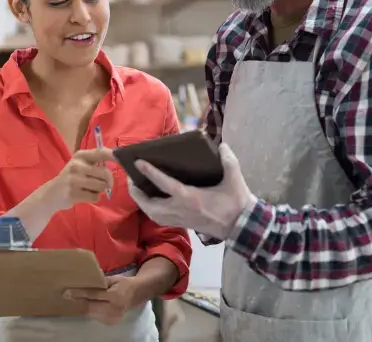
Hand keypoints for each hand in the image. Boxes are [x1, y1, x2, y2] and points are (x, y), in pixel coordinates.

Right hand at [45, 148, 115, 211]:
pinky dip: (94, 198)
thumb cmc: (71, 178)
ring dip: (100, 190)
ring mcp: (74, 180)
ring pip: (101, 186)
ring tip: (91, 189)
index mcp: (80, 156)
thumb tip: (118, 160)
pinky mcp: (73, 194)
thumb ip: (97, 162)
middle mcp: (77, 165)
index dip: (114, 156)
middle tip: (104, 183)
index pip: (101, 153)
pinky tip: (84, 195)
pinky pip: (95, 197)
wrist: (51, 194)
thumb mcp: (81, 165)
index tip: (122, 159)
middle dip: (108, 180)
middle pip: (105, 173)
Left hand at [64, 275, 138, 324]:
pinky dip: (88, 310)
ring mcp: (113, 318)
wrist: (137, 295)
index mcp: (115, 296)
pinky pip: (95, 316)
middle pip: (90, 306)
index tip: (66, 292)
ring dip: (81, 306)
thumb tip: (84, 279)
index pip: (93, 295)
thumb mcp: (114, 279)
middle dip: (77, 301)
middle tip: (65, 295)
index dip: (79, 293)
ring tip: (72, 299)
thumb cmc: (125, 284)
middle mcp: (114, 309)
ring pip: (91, 313)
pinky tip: (83, 304)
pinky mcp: (111, 322)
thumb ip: (100, 280)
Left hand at [127, 142, 255, 240]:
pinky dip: (150, 209)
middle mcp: (181, 210)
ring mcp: (181, 219)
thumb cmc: (236, 202)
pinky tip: (150, 200)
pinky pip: (160, 218)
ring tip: (137, 188)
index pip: (165, 184)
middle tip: (131, 178)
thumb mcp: (235, 178)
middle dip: (137, 192)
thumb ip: (228, 159)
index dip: (150, 172)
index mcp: (191, 198)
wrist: (241, 227)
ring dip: (141, 202)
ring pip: (153, 214)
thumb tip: (221, 145)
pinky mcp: (183, 224)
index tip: (138, 162)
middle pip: (150, 205)